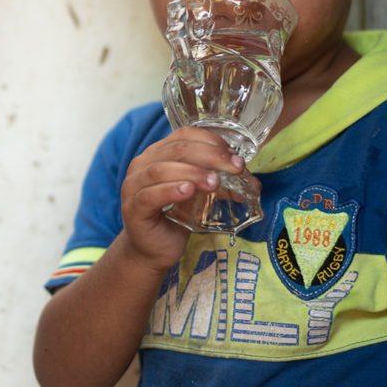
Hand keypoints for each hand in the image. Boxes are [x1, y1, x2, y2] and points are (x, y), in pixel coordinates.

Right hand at [120, 126, 259, 270]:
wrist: (153, 251)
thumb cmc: (176, 217)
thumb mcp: (201, 195)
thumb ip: (221, 183)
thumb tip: (254, 183)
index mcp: (159, 152)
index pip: (185, 135)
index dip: (212, 141)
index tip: (234, 156)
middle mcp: (143, 163)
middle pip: (177, 149)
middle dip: (211, 156)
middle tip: (234, 168)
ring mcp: (134, 185)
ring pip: (162, 170)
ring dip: (193, 173)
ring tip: (215, 182)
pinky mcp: (133, 209)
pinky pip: (150, 195)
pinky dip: (170, 190)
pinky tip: (188, 191)